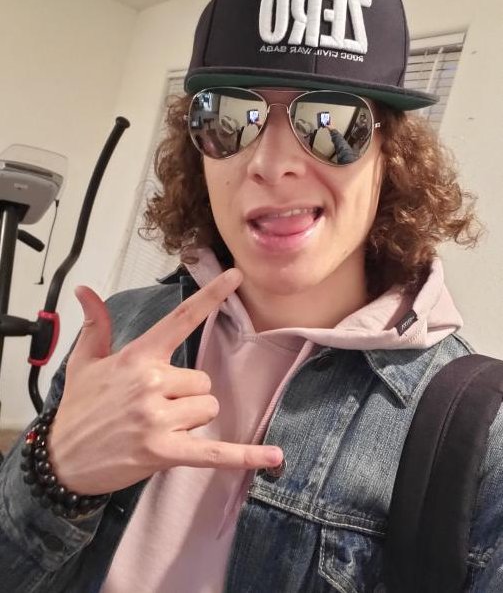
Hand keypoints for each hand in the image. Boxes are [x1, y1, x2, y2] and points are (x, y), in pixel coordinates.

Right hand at [48, 269, 282, 494]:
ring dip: (192, 420)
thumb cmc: (79, 408)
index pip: (181, 319)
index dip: (212, 295)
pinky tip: (273, 456)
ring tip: (159, 427)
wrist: (60, 460)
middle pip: (204, 381)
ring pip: (208, 409)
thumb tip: (85, 290)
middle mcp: (152, 382)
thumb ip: (96, 325)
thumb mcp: (84, 362)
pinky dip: (244, 456)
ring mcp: (158, 418)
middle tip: (156, 408)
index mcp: (138, 356)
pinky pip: (214, 452)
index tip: (236, 276)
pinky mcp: (164, 451)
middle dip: (188, 395)